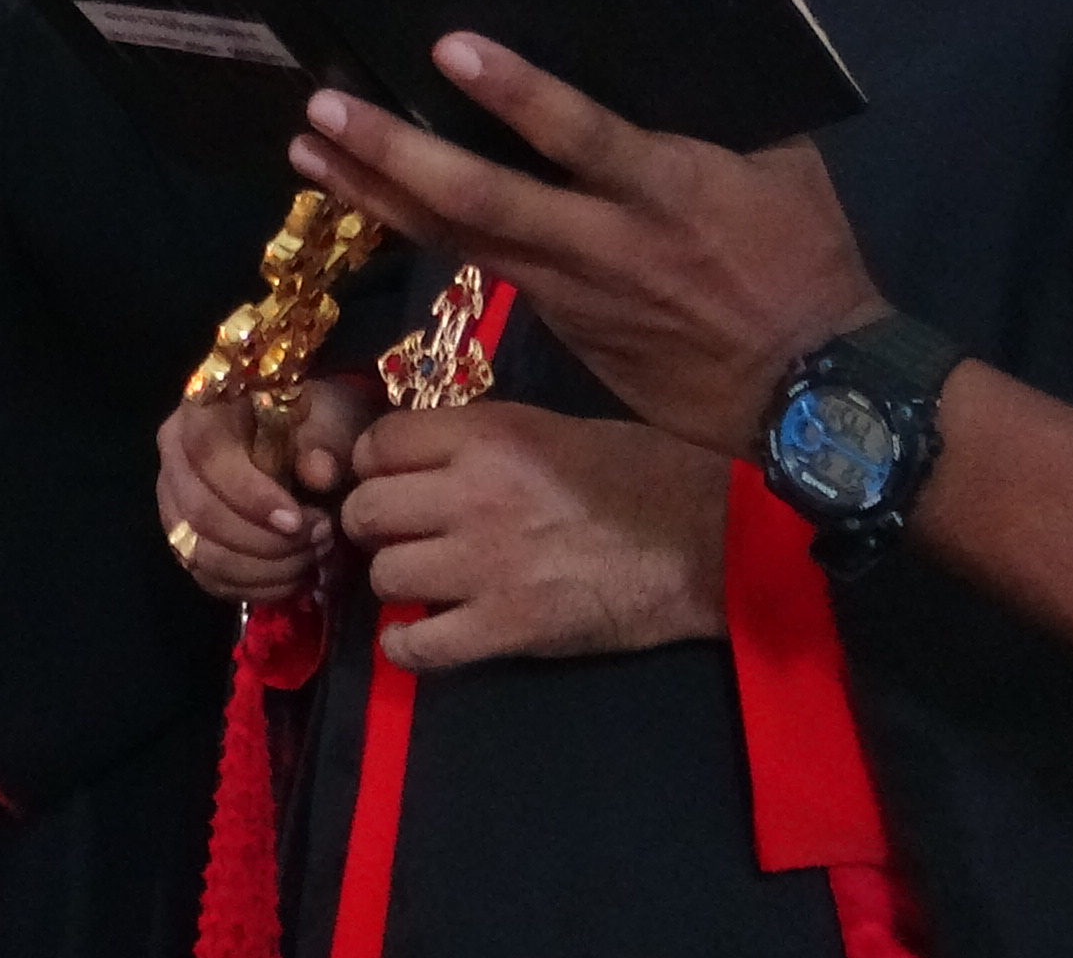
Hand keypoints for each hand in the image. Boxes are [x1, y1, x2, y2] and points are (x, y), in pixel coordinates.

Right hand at [155, 378, 373, 604]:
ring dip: (263, 570)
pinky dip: (253, 588)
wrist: (296, 430)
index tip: (298, 520)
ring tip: (312, 559)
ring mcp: (172, 500)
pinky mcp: (183, 538)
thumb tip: (321, 474)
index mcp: (201, 412)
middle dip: (266, 542)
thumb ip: (323, 442)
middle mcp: (174, 455)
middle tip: (320, 540)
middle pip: (201, 514)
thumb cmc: (309, 419)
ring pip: (201, 554)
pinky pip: (207, 577)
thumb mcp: (325, 417)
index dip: (251, 495)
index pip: (209, 456)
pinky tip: (293, 580)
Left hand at [293, 36, 885, 460]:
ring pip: (457, 238)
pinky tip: (369, 199)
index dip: (515, 94)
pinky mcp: (557, 322)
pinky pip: (479, 266)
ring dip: (376, 194)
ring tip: (307, 149)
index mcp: (667, 191)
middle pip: (482, 199)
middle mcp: (603, 243)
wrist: (808, 396)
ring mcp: (570, 291)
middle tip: (323, 110)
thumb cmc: (803, 261)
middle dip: (395, 155)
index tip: (449, 49)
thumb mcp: (783, 167)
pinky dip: (420, 230)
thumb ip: (717, 110)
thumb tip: (671, 42)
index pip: (579, 137)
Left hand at [343, 405, 727, 667]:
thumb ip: (478, 442)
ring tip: (424, 582)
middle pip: (366, 510)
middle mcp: (473, 493)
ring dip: (396, 581)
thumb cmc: (639, 473)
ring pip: (383, 575)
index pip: (379, 444)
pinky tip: (420, 637)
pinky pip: (419, 645)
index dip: (375, 464)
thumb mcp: (549, 427)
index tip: (390, 479)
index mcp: (487, 435)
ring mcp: (486, 564)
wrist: (706, 541)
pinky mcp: (508, 627)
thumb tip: (419, 460)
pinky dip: (408, 646)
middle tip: (400, 535)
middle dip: (374, 524)